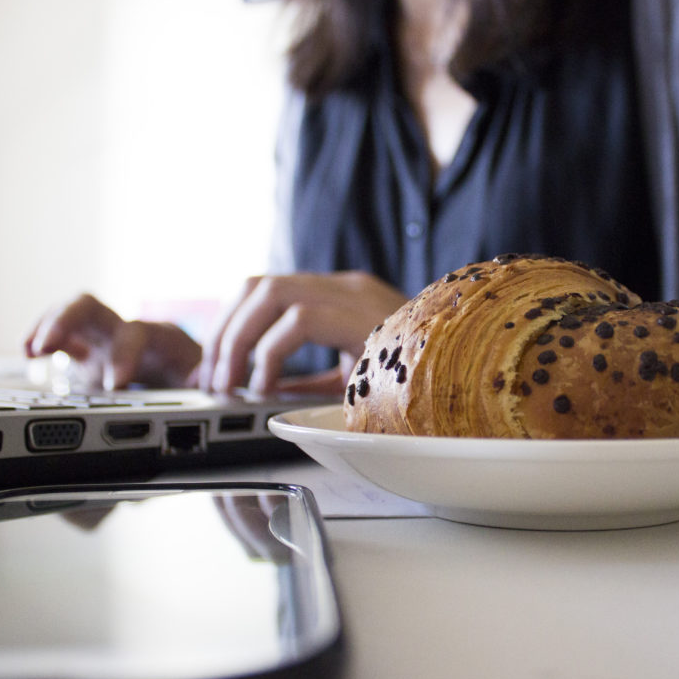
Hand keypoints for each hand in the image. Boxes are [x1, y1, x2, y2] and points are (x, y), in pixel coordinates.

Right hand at [24, 294, 201, 389]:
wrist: (188, 373)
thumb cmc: (197, 376)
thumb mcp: (205, 382)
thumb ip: (201, 383)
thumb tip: (201, 383)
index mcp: (159, 337)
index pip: (137, 333)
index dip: (124, 354)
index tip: (115, 384)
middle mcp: (126, 329)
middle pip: (92, 306)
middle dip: (66, 320)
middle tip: (46, 345)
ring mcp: (102, 337)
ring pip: (70, 315)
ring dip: (47, 326)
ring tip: (30, 350)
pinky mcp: (86, 350)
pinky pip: (60, 336)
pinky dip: (41, 340)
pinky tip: (28, 355)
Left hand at [197, 271, 406, 395]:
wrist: (466, 374)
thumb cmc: (417, 381)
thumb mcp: (351, 379)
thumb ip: (308, 380)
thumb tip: (261, 393)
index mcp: (342, 295)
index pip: (267, 289)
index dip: (231, 326)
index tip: (216, 367)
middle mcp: (344, 285)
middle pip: (255, 285)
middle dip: (223, 333)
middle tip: (211, 379)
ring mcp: (353, 293)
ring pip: (267, 293)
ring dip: (237, 340)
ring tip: (229, 383)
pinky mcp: (361, 312)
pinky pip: (295, 321)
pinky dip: (269, 354)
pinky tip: (265, 387)